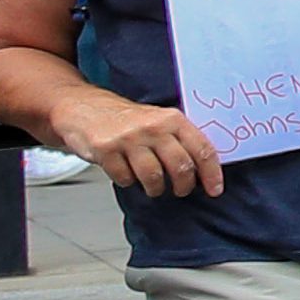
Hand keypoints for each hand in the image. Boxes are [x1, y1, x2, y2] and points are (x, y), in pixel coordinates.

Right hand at [63, 93, 222, 198]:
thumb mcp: (160, 121)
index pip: (202, 149)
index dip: (212, 174)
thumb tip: (207, 169)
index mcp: (173, 119)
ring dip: (156, 188)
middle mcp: (153, 127)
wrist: (84, 108)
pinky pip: (125, 179)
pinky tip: (127, 173)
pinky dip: (128, 181)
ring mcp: (128, 138)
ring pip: (153, 177)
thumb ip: (181, 139)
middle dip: (184, 186)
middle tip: (181, 190)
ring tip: (154, 185)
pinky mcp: (106, 150)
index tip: (215, 190)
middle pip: (180, 167)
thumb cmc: (128, 120)